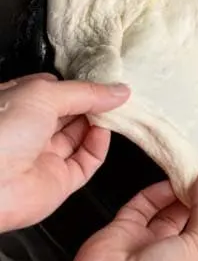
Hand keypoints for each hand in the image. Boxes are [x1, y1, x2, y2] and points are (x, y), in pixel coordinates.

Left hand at [0, 73, 130, 231]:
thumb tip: (117, 91)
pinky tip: (105, 133)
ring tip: (116, 112)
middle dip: (94, 103)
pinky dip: (99, 147)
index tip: (105, 79)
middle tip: (115, 96)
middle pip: (71, 112)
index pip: (56, 90)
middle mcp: (29, 130)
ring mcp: (44, 156)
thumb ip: (85, 92)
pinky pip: (86, 162)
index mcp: (18, 103)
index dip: (80, 84)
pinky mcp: (58, 181)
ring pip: (81, 136)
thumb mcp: (43, 94)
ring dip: (100, 123)